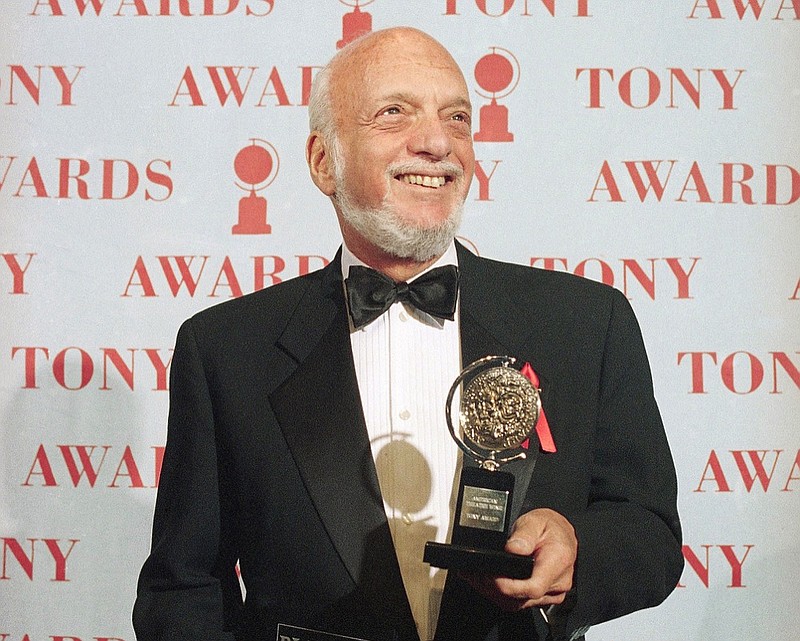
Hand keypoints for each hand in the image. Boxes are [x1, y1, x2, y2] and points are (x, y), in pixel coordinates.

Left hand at [460, 508, 576, 611]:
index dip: (508, 587)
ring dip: (494, 594)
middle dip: (494, 589)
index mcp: (557, 562)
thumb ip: (524, 534)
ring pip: (519, 604)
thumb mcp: (535, 521)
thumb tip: (513, 549)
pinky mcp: (545, 596)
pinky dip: (502, 595)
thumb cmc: (550, 526)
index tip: (490, 578)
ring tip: (476, 578)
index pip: (533, 588)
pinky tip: (488, 584)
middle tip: (474, 576)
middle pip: (522, 599)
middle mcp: (557, 582)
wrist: (561, 532)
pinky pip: (521, 602)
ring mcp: (552, 593)